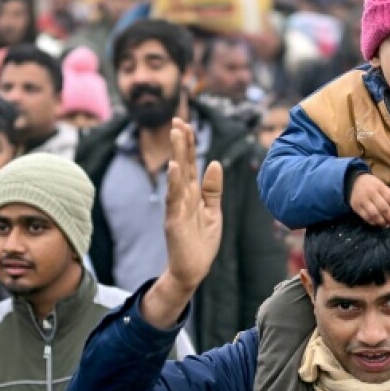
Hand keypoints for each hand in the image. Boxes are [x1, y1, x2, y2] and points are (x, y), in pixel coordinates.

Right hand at [141, 120, 223, 327]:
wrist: (193, 270)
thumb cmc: (201, 242)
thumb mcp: (213, 212)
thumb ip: (213, 189)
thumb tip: (215, 162)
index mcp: (192, 194)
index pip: (189, 163)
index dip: (188, 144)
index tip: (185, 122)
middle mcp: (182, 197)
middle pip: (182, 164)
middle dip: (180, 142)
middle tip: (178, 120)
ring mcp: (177, 208)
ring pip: (177, 176)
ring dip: (176, 154)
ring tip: (176, 134)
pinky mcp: (174, 222)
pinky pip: (174, 199)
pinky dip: (174, 182)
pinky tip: (174, 167)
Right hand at [349, 173, 389, 226]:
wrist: (353, 181)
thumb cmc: (372, 184)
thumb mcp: (382, 185)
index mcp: (380, 187)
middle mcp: (371, 193)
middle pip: (383, 208)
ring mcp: (363, 200)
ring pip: (374, 214)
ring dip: (382, 222)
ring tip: (388, 225)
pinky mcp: (356, 207)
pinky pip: (365, 217)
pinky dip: (373, 222)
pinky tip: (378, 224)